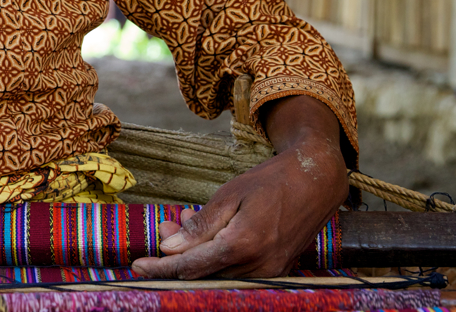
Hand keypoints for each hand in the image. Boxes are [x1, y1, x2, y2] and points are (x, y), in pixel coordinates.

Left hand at [129, 96, 347, 279]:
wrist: (318, 181)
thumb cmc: (272, 181)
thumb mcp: (230, 194)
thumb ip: (200, 225)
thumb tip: (169, 248)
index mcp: (243, 244)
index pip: (191, 266)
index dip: (161, 268)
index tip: (137, 266)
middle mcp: (258, 265)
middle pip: (204, 274)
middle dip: (177, 258)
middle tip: (164, 232)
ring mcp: (271, 272)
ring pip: (220, 274)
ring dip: (198, 256)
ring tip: (185, 225)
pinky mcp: (278, 271)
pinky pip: (239, 272)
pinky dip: (218, 257)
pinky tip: (211, 235)